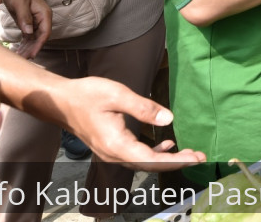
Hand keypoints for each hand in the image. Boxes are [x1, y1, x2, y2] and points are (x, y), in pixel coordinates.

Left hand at [0, 0, 51, 58]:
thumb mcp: (19, 3)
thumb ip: (25, 18)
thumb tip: (29, 33)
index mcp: (44, 14)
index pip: (45, 32)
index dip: (39, 45)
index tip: (32, 55)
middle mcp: (41, 18)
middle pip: (39, 37)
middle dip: (31, 49)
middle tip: (22, 59)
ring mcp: (35, 20)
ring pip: (33, 38)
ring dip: (27, 47)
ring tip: (18, 57)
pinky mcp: (27, 21)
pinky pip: (27, 35)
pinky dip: (23, 43)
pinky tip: (18, 50)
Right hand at [54, 76, 205, 170]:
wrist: (60, 101)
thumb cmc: (86, 95)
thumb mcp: (117, 95)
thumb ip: (144, 108)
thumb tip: (169, 119)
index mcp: (116, 144)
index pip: (151, 159)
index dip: (176, 161)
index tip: (195, 158)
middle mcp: (114, 155)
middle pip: (150, 165)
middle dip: (176, 163)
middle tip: (200, 157)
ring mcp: (111, 153)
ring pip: (143, 162)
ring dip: (167, 159)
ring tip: (189, 154)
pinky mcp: (111, 147)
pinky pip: (136, 156)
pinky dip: (153, 154)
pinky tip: (167, 146)